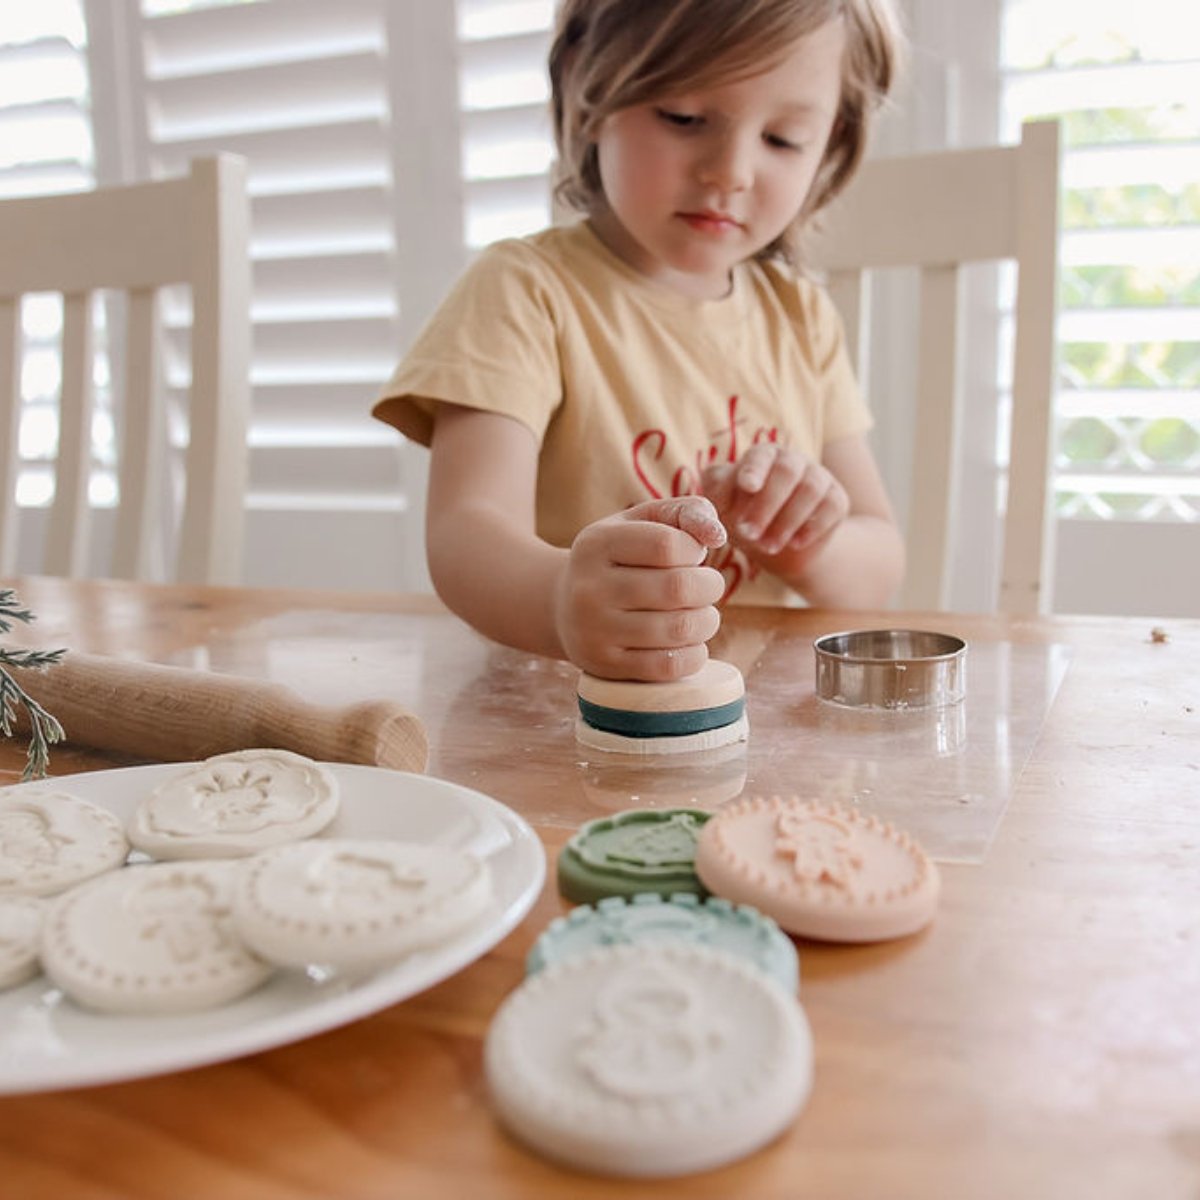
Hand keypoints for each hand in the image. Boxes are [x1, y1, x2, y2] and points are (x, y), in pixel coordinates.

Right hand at [554, 496, 727, 680]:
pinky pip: (667, 666)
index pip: (666, 544)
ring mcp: (594, 631)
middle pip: (678, 588)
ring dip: (707, 621)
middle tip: (709, 586)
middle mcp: (589, 588)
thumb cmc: (619, 559)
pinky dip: (694, 654)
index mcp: (596, 544)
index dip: (695, 550)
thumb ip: (685, 513)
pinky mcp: (605, 666)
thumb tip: (716, 536)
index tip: (693, 555)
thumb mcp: (640, 523)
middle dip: (710, 586)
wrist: (564, 608)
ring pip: (678, 628)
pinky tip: (689, 642)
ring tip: (702, 614)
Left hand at [702, 442, 847, 559]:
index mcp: (762, 456)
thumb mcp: (723, 508)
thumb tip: (713, 487)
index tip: (747, 486)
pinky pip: (831, 507)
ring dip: (787, 521)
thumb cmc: (743, 519)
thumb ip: (717, 494)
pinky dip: (813, 527)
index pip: (760, 456)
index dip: (754, 469)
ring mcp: (818, 477)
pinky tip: (794, 543)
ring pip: (811, 489)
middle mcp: (792, 460)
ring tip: (768, 547)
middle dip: (767, 504)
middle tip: (750, 533)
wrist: (777, 547)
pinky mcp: (837, 499)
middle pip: (787, 470)